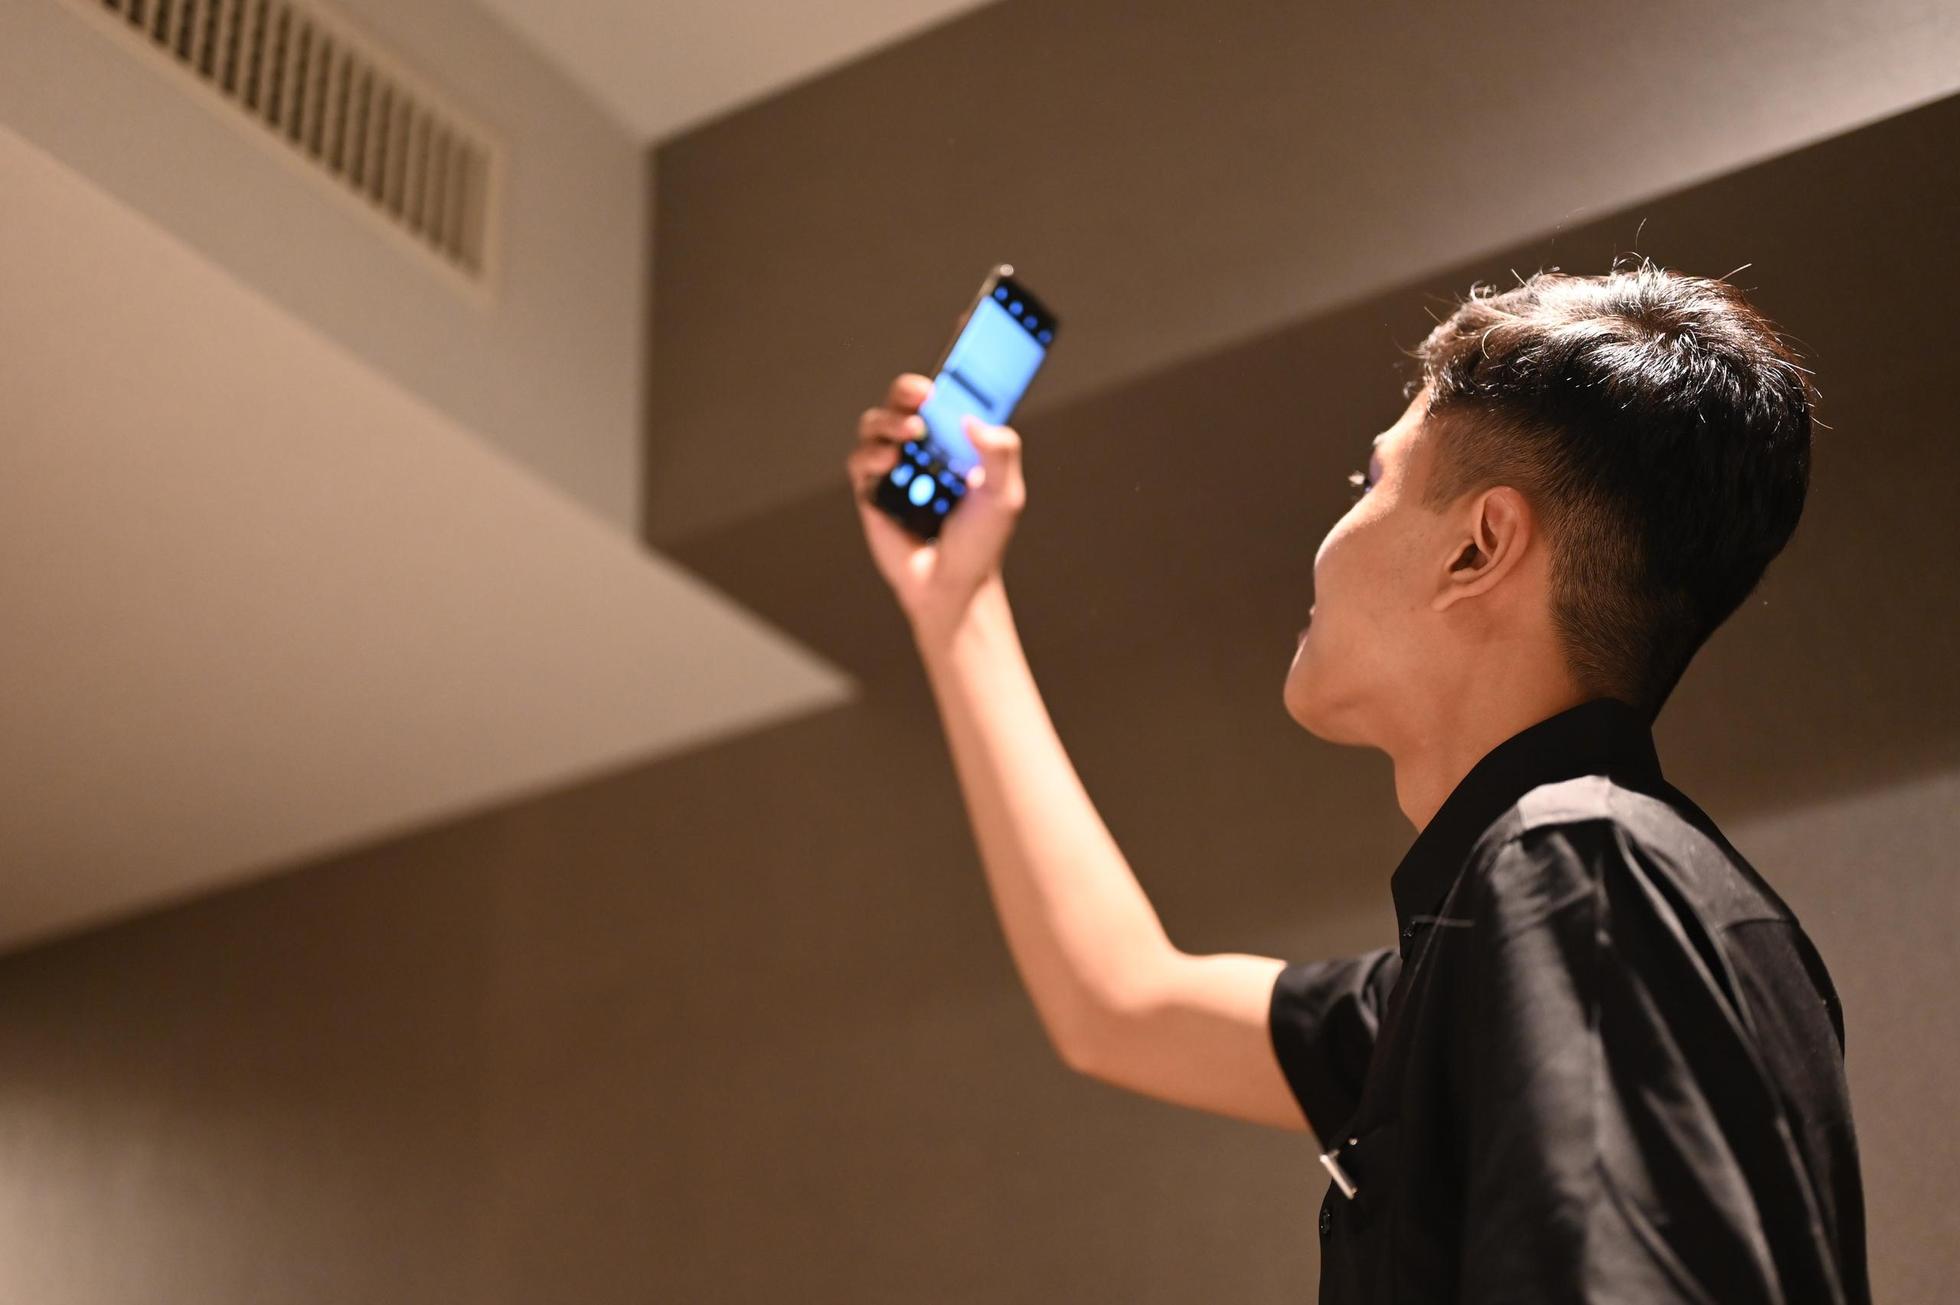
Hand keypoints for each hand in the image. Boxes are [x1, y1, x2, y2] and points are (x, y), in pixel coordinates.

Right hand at [845, 372, 1026, 632]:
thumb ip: (1000, 452)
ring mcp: (896, 466)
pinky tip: (892, 463)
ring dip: (892, 421)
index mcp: (956, 439)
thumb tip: (973, 419)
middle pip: (906, 398)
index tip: (966, 323)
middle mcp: (924, 446)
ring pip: (878, 423)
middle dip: (909, 388)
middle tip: (925, 393)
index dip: (956, 356)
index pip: (952, 390)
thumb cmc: (981, 540)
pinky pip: (861, 458)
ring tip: (913, 434)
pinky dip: (874, 454)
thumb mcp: (1005, 494)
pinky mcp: (872, 489)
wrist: (953, 585)